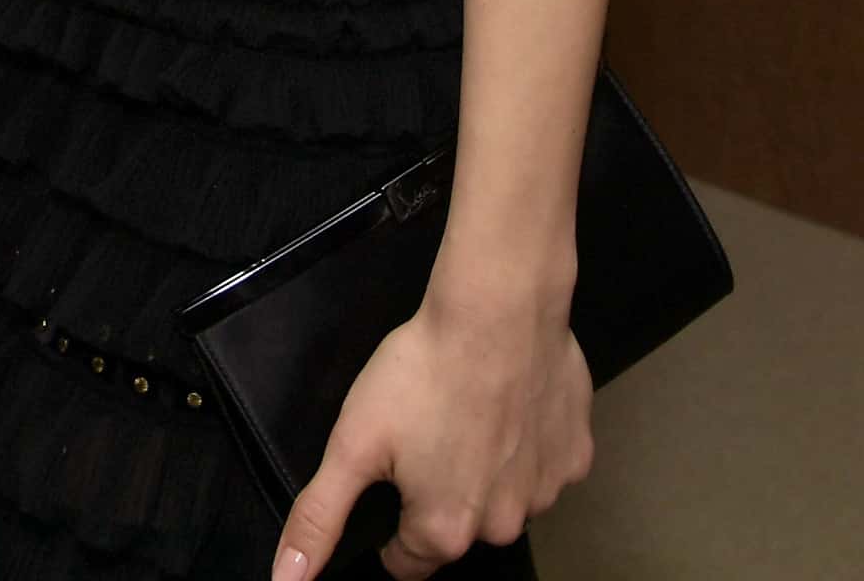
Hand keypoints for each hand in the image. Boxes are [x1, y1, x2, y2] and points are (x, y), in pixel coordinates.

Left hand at [274, 276, 594, 579]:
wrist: (497, 308)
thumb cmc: (426, 371)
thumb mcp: (352, 444)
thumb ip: (319, 518)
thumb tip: (288, 579)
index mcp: (445, 530)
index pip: (407, 561)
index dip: (390, 526)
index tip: (389, 480)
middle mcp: (502, 525)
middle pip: (457, 528)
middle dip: (438, 493)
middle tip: (425, 435)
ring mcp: (545, 492)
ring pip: (503, 497)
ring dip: (485, 470)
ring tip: (465, 414)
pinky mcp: (575, 454)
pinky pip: (542, 464)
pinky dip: (526, 444)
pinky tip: (506, 405)